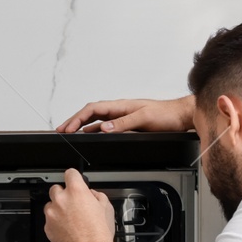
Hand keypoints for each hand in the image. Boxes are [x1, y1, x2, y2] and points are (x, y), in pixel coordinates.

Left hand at [44, 169, 114, 241]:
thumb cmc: (99, 234)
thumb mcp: (106, 208)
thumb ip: (96, 195)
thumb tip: (91, 195)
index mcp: (76, 191)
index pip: (70, 173)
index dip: (74, 177)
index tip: (74, 180)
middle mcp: (61, 200)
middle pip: (56, 188)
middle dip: (63, 194)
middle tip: (72, 204)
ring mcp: (52, 214)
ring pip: (50, 205)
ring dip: (58, 209)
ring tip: (70, 220)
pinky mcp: (47, 227)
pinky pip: (49, 221)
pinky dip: (55, 223)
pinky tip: (67, 230)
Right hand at [56, 95, 193, 133]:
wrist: (180, 117)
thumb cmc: (166, 114)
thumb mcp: (144, 118)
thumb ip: (123, 124)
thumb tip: (104, 128)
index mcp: (120, 106)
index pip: (92, 110)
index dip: (77, 118)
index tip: (66, 127)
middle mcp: (119, 110)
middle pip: (90, 113)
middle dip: (73, 120)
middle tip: (61, 130)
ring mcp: (122, 118)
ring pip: (96, 120)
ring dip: (82, 126)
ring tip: (70, 133)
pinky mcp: (127, 125)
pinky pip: (105, 127)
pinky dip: (94, 131)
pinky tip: (89, 136)